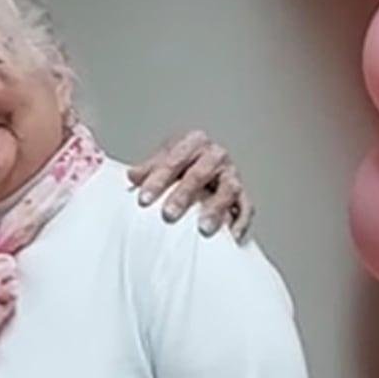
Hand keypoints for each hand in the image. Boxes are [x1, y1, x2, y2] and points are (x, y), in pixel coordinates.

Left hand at [127, 129, 253, 240]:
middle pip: (200, 174)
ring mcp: (231, 174)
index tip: (144, 198)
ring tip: (203, 227)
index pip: (175, 160)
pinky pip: (245, 207)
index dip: (158, 179)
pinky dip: (241, 221)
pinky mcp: (242, 193)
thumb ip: (148, 169)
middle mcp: (215, 155)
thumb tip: (133, 176)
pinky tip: (231, 235)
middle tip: (168, 214)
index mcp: (194, 142)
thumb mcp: (163, 161)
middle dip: (184, 195)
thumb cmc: (181, 163)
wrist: (203, 163)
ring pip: (228, 189)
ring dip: (216, 209)